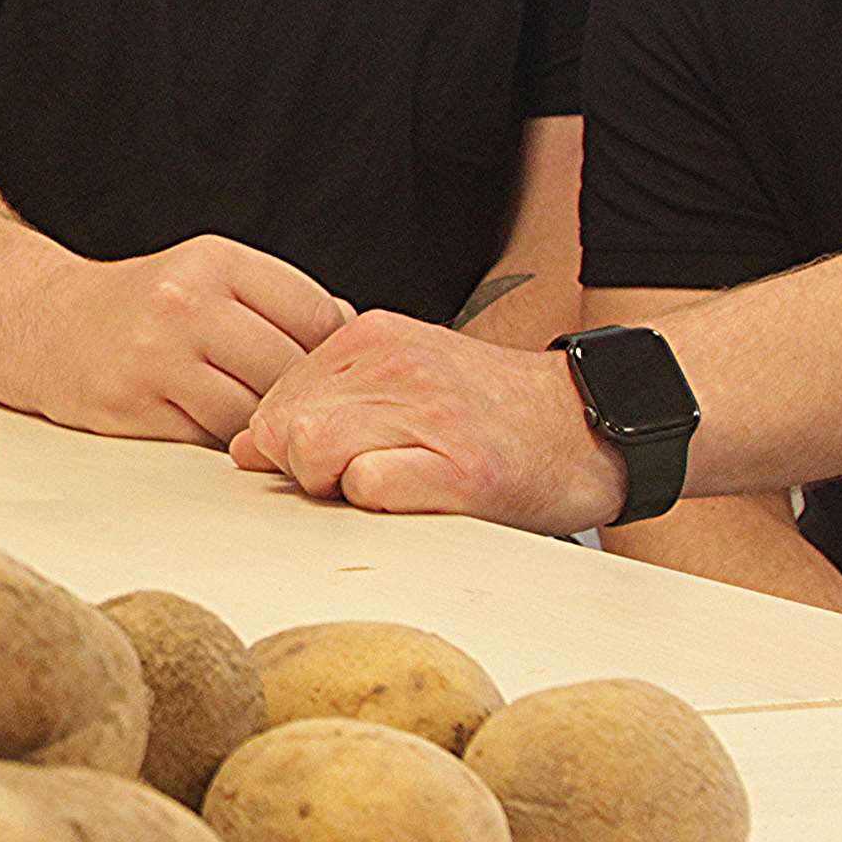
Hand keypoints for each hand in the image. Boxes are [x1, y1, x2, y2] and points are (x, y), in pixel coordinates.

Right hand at [33, 235, 350, 444]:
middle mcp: (184, 304)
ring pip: (251, 415)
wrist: (45, 324)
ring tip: (258, 420)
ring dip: (263, 427)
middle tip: (300, 408)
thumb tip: (355, 333)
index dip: (333, 351)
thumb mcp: (208, 274)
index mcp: (214, 261)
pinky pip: (208, 441)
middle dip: (300, 396)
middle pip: (288, 371)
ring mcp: (155, 357)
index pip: (317, 314)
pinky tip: (215, 425)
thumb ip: (277, 300)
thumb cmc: (143, 305)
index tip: (328, 368)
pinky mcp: (132, 406)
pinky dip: (223, 443)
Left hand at [229, 310, 623, 532]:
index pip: (272, 399)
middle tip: (357, 482)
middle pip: (281, 428)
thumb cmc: (495, 415)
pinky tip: (418, 496)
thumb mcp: (404, 383)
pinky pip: (368, 486)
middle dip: (301, 471)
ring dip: (336, 487)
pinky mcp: (458, 465)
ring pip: (313, 451)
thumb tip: (247, 446)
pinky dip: (378, 504)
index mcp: (371, 338)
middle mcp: (393, 363)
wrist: (593, 423)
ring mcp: (426, 411)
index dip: (283, 446)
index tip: (326, 464)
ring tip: (390, 486)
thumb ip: (326, 402)